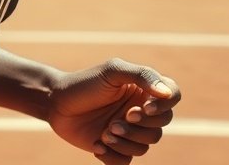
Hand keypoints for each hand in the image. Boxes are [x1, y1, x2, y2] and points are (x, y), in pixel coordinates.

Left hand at [47, 57, 180, 161]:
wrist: (56, 104)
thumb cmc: (85, 83)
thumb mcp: (112, 71)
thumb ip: (141, 75)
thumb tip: (165, 92)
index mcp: (143, 88)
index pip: (172, 95)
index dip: (165, 106)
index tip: (145, 108)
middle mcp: (139, 110)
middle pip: (161, 126)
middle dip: (140, 128)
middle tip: (117, 120)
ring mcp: (128, 131)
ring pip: (145, 146)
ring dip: (125, 142)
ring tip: (105, 132)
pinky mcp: (116, 149)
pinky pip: (127, 161)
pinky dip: (113, 156)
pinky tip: (97, 144)